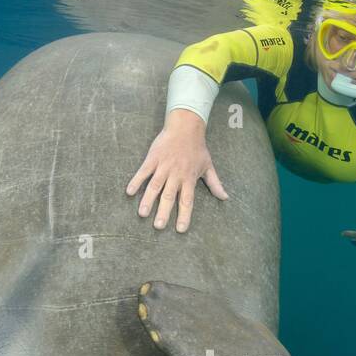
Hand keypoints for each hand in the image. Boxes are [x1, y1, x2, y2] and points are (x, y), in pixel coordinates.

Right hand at [126, 110, 228, 232]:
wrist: (185, 126)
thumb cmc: (197, 148)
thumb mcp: (208, 166)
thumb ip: (215, 184)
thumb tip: (225, 197)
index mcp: (189, 178)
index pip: (187, 200)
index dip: (184, 215)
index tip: (180, 229)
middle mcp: (176, 174)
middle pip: (169, 196)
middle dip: (164, 212)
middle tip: (158, 226)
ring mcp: (163, 166)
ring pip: (155, 186)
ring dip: (148, 200)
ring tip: (142, 214)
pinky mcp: (153, 158)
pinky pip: (143, 172)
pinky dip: (136, 181)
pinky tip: (130, 192)